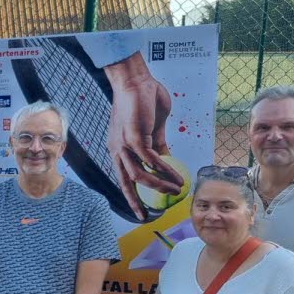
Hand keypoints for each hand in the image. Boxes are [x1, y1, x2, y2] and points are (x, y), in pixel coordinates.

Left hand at [104, 53, 183, 220]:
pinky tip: (176, 175)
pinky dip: (165, 169)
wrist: (135, 79)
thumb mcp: (152, 127)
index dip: (130, 195)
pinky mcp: (134, 137)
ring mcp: (124, 144)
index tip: (140, 209)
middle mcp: (117, 149)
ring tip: (176, 190)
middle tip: (149, 214)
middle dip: (137, 200)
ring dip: (159, 185)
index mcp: (117, 148)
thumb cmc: (143, 99)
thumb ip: (157, 143)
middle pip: (125, 182)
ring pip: (139, 175)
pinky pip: (151, 159)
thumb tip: (166, 159)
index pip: (121, 177)